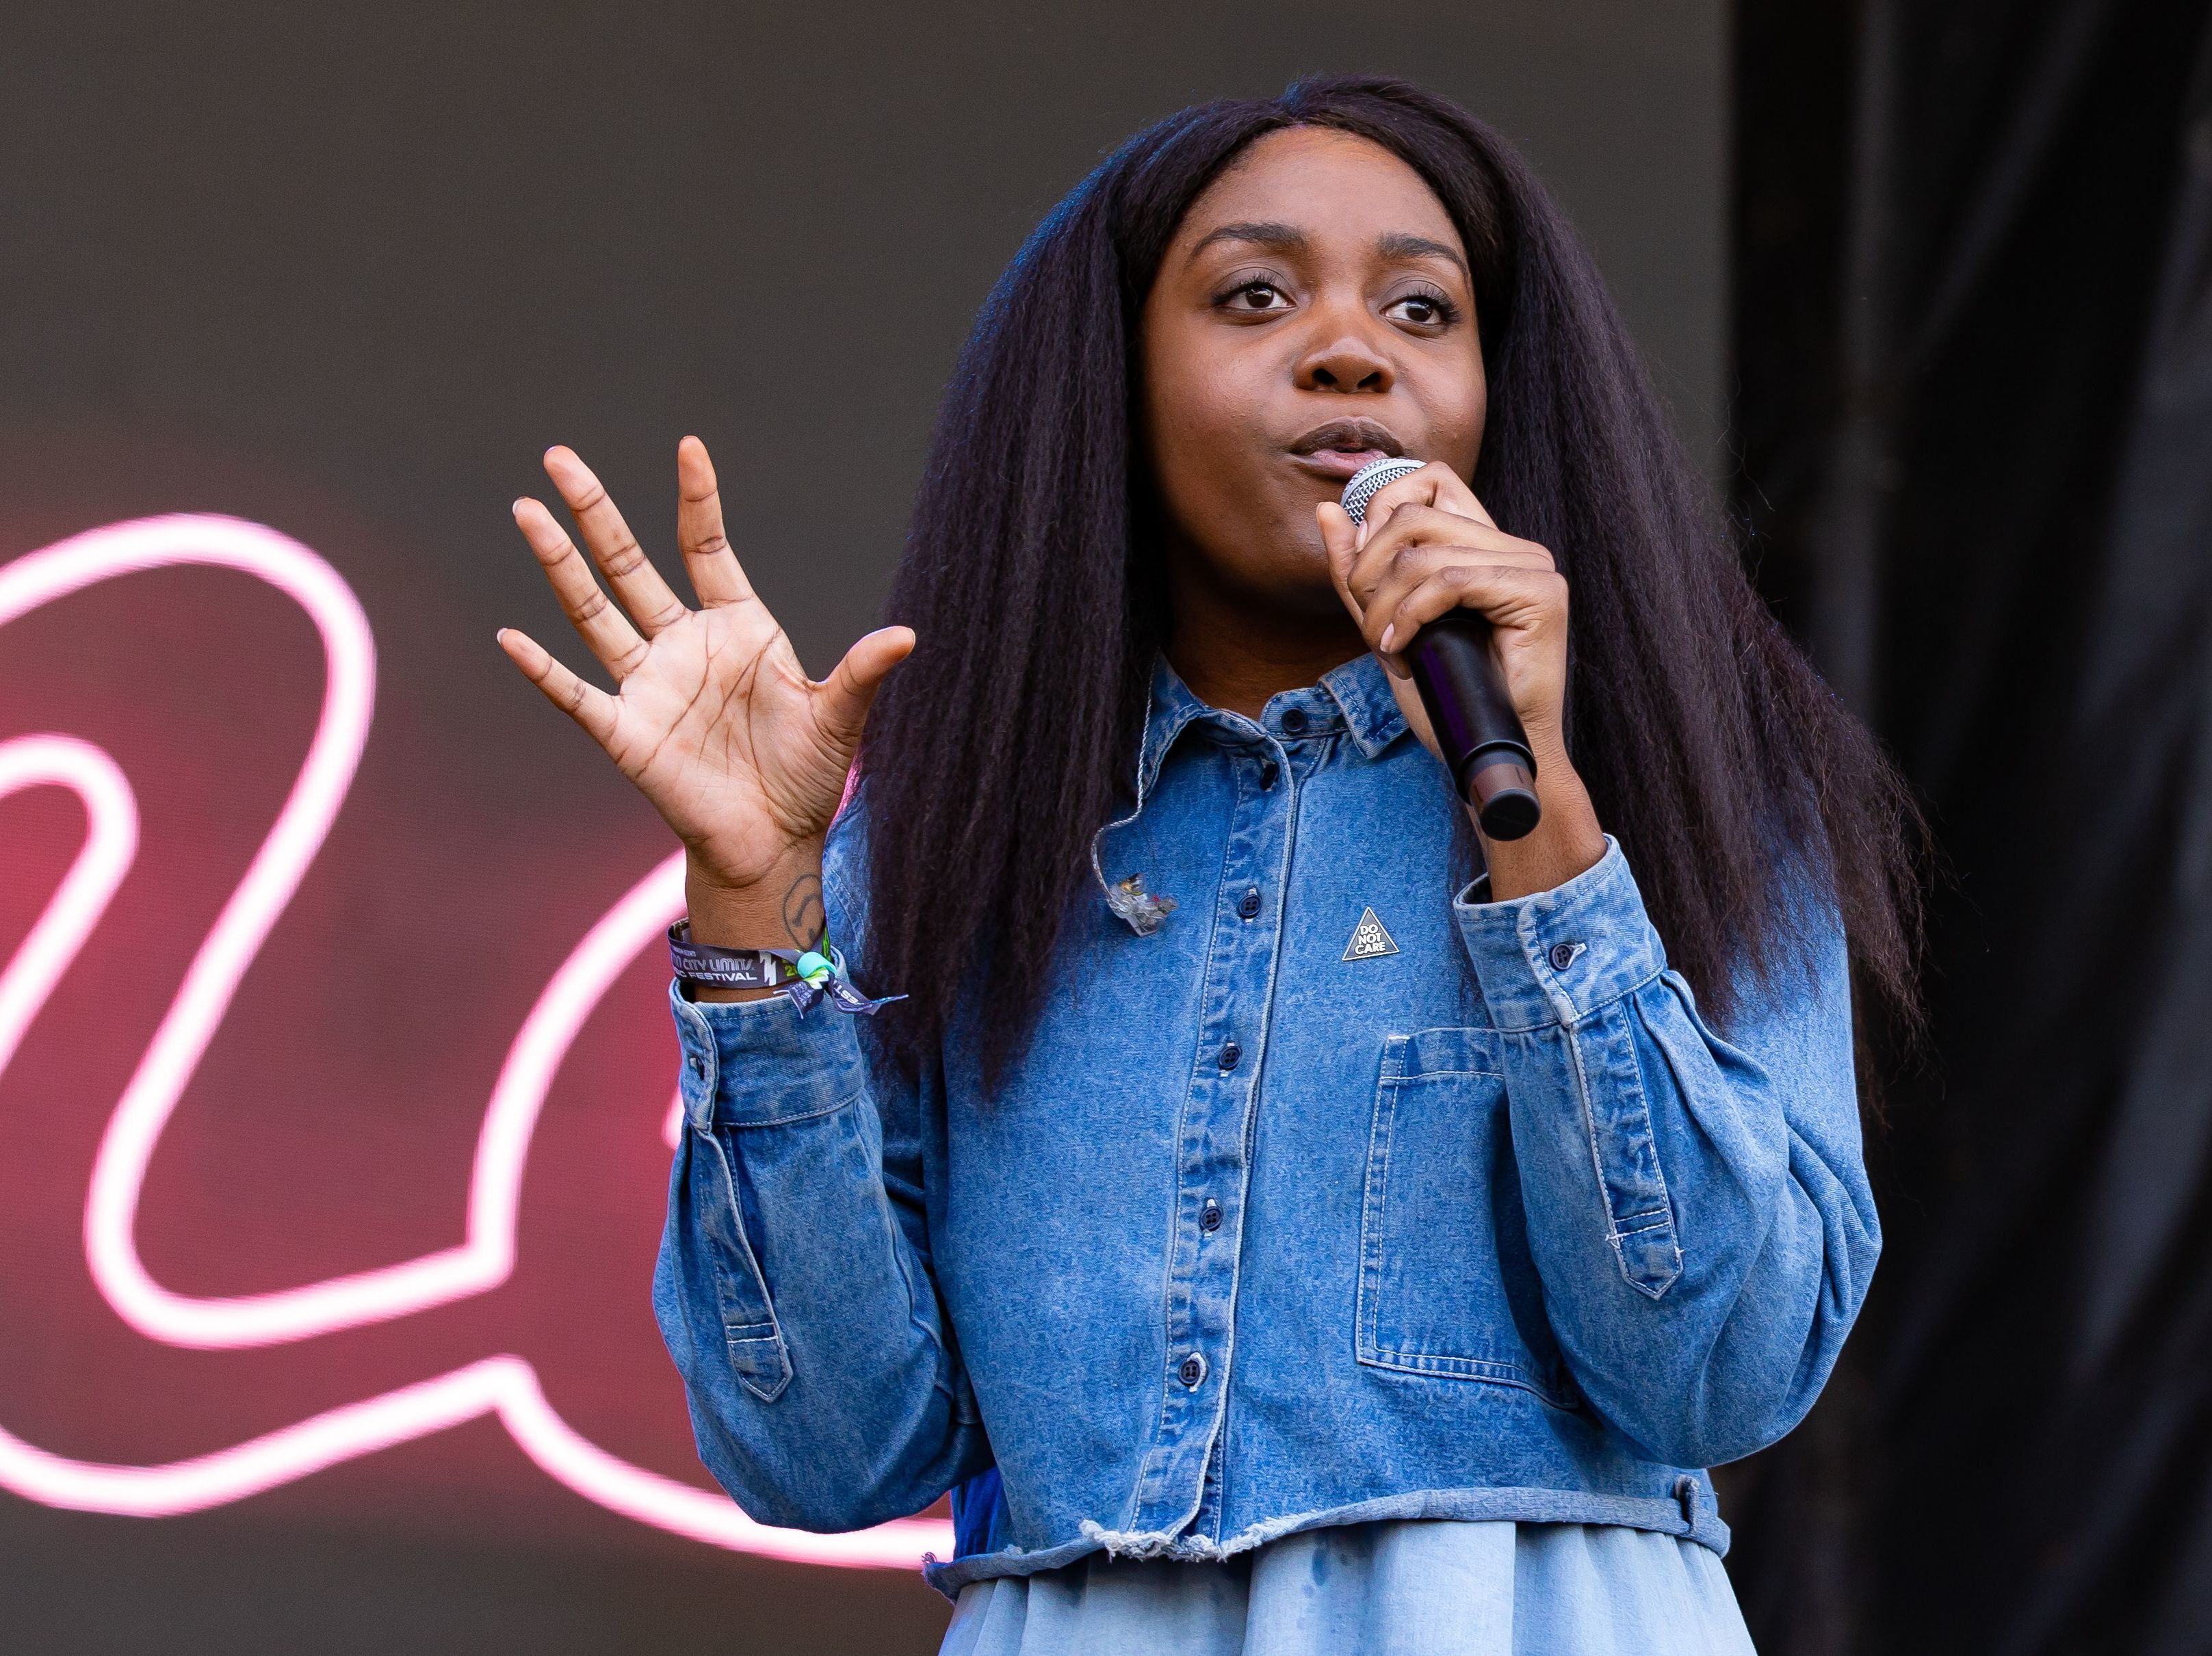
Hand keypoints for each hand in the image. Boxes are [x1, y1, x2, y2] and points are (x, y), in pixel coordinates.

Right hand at [497, 438, 912, 913]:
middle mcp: (683, 645)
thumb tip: (907, 635)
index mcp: (736, 627)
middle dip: (594, 512)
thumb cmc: (805, 774)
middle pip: (629, 564)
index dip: (698, 501)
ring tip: (527, 511)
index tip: (689, 448)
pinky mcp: (626, 732)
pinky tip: (510, 636)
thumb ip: (862, 672)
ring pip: (593, 612)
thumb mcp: (840, 717)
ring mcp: (648, 685)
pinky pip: (575, 694)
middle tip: (558, 457)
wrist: (774, 841)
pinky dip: (542, 668)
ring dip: (559, 564)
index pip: (706, 548)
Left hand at [1316, 462, 1568, 760]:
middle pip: (1414, 513)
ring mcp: (1532, 566)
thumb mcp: (1385, 624)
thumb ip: (1358, 571)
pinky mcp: (1539, 593)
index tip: (1366, 577)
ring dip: (1384, 607)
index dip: (1382, 512)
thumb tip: (1326, 511)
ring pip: (1424, 552)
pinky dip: (1411, 616)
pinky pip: (1449, 581)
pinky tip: (1403, 649)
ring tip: (1388, 649)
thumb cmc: (1446, 698)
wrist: (1485, 752)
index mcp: (1484, 546)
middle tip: (1371, 627)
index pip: (1430, 481)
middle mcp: (1513, 547)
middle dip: (1369, 571)